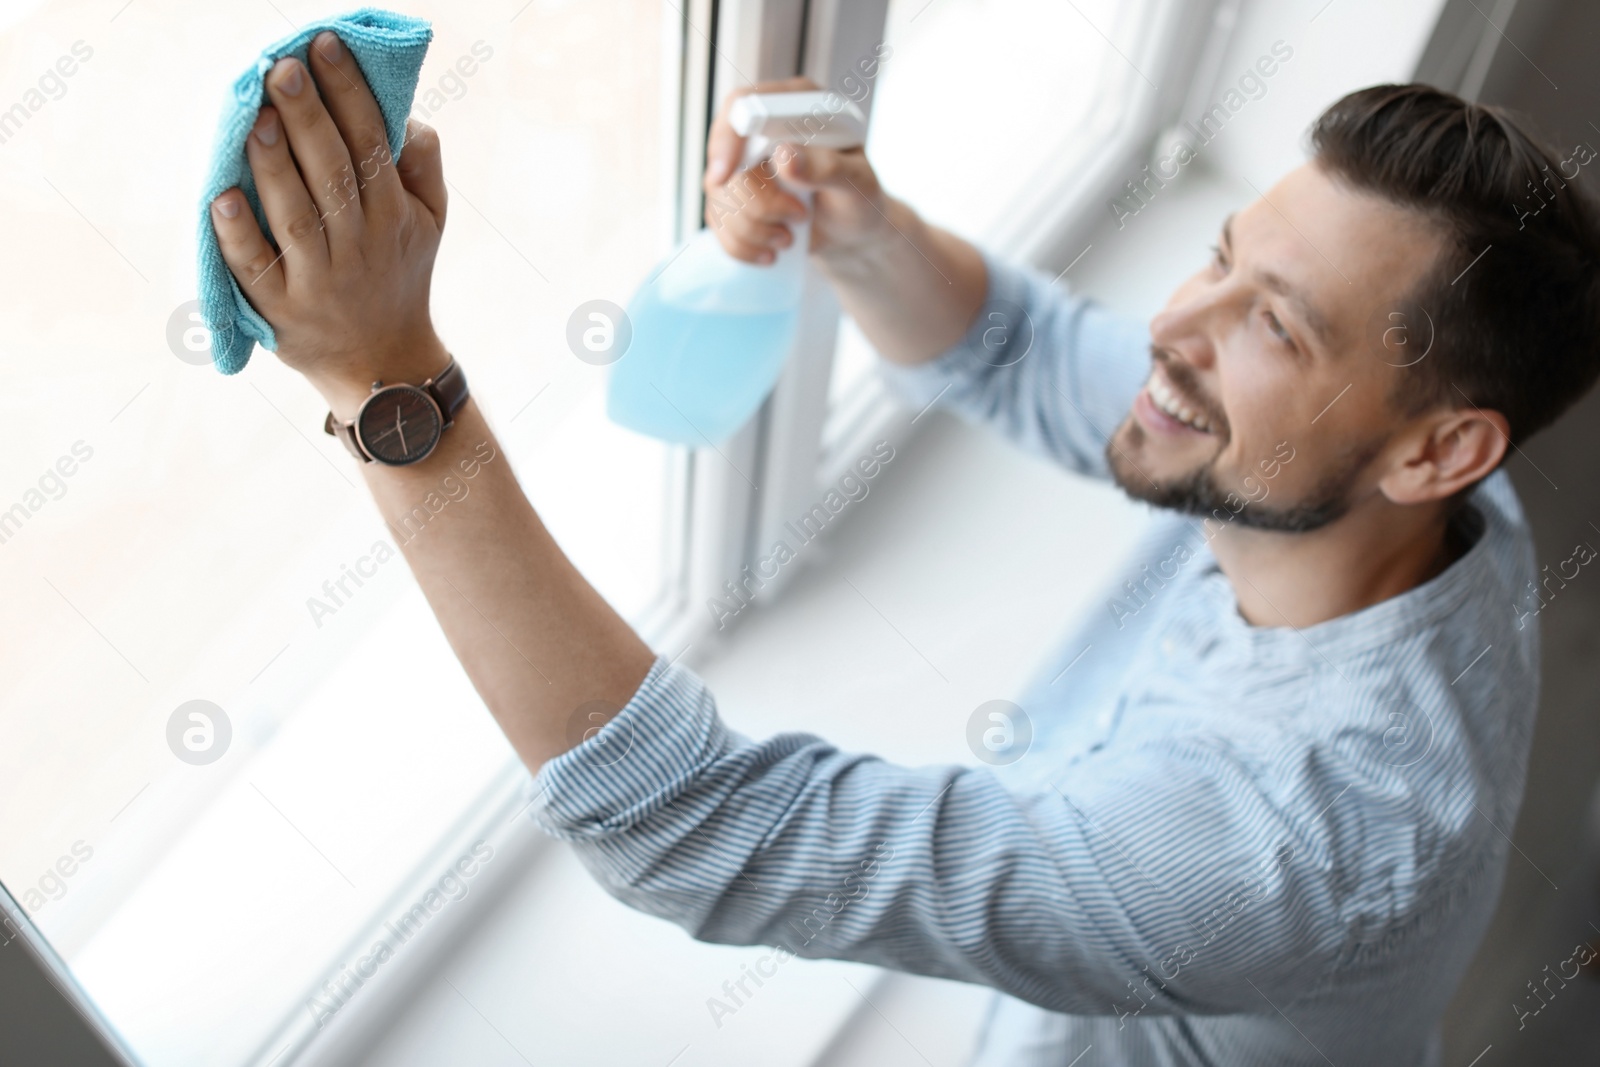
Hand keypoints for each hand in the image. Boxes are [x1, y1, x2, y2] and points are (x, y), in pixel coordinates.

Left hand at [210, 32, 448, 413]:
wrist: (385, 366)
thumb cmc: (400, 276)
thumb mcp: (431, 224)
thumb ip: (423, 166)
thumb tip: (402, 112)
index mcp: (394, 216)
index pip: (372, 144)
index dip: (349, 93)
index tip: (324, 47)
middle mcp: (360, 246)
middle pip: (334, 173)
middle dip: (309, 115)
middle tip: (283, 66)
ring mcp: (319, 280)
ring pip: (297, 215)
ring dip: (275, 164)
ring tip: (258, 115)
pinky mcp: (281, 312)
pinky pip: (257, 269)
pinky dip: (238, 235)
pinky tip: (219, 197)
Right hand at [703, 78, 893, 264]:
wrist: (851, 232)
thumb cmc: (859, 199)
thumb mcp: (857, 182)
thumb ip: (826, 166)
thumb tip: (784, 154)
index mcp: (794, 105)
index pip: (742, 105)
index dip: (727, 138)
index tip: (725, 175)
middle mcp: (761, 130)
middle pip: (726, 162)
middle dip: (760, 204)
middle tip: (800, 216)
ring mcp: (742, 165)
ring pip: (719, 197)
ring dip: (755, 229)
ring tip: (790, 236)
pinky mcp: (732, 198)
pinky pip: (718, 225)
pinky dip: (744, 246)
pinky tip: (772, 251)